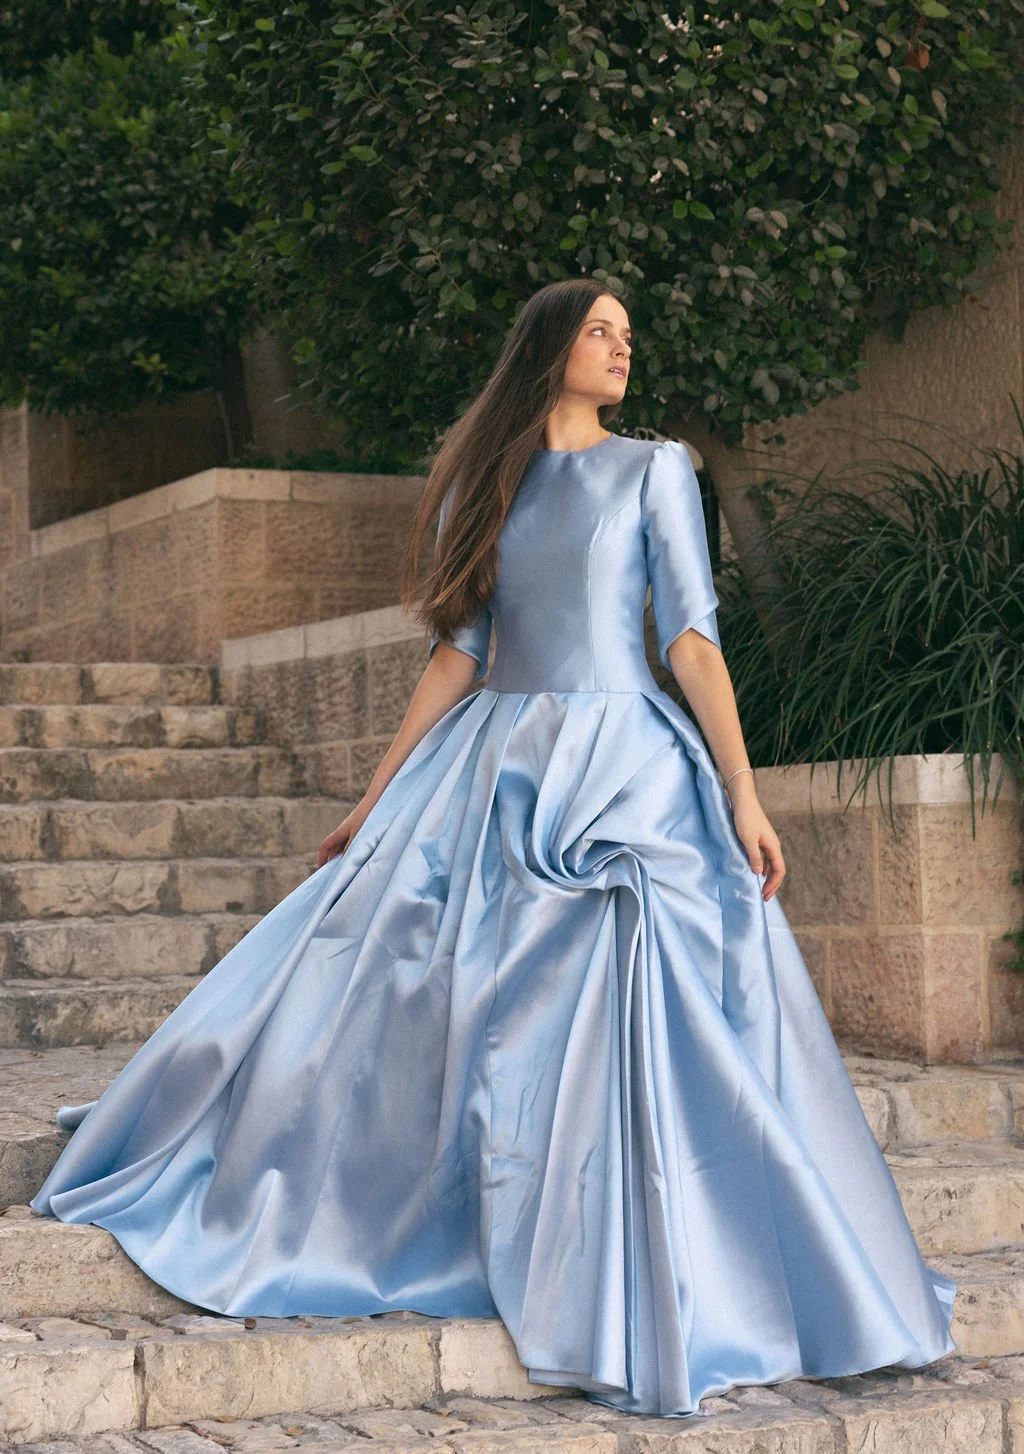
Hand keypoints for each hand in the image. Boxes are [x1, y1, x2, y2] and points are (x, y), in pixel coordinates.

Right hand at [317, 804, 371, 867]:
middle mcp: (345, 830)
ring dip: (344, 855)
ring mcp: (354, 829)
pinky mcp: (363, 828)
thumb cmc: (367, 816)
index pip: (326, 845)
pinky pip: (354, 842)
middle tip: (335, 873)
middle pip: (334, 847)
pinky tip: (361, 856)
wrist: (377, 799)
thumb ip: (350, 848)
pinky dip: (354, 850)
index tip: (321, 869)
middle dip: (333, 859)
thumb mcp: (358, 835)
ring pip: (345, 845)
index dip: (322, 857)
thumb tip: (344, 861)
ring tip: (348, 868)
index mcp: (340, 831)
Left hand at [728, 786, 785, 901]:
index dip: (774, 885)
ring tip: (760, 887)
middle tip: (764, 896)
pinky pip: (765, 857)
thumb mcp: (748, 840)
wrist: (743, 800)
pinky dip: (762, 867)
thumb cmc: (745, 818)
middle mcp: (773, 845)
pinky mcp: (759, 839)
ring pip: (771, 864)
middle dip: (772, 884)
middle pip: (777, 869)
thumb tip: (759, 873)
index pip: (779, 870)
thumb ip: (755, 857)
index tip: (765, 895)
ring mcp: (766, 842)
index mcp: (773, 846)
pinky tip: (756, 871)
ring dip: (767, 877)